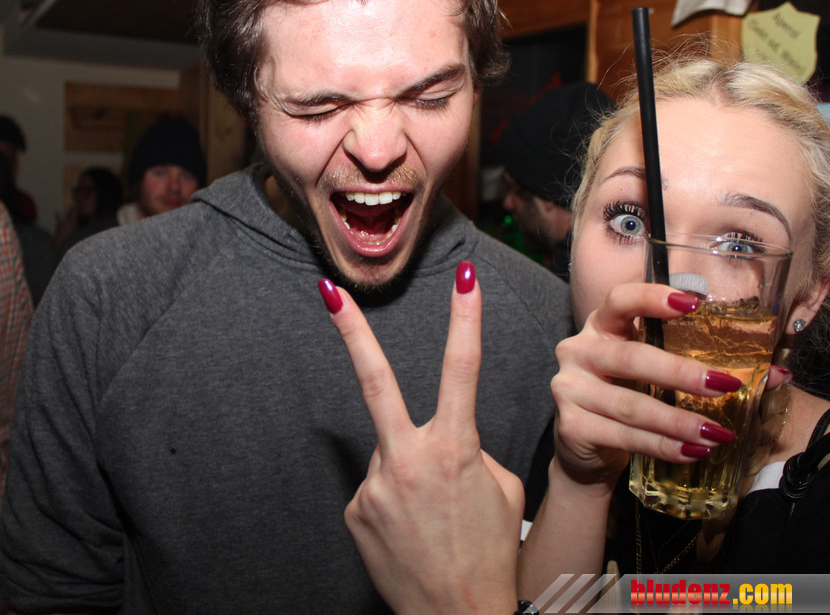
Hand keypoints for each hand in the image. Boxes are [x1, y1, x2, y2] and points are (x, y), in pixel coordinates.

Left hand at [321, 263, 520, 614]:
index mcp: (454, 448)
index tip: (463, 277)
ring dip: (409, 470)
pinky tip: (410, 531)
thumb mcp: (501, 489)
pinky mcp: (354, 511)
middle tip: (329, 290)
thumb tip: (441, 437)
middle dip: (352, 331)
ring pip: (389, 453)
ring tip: (430, 518)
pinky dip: (395, 500)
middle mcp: (407, 460)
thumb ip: (468, 448)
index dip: (465, 317)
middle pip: (375, 382)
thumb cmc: (490, 552)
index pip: (462, 368)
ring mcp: (375, 486)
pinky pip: (376, 487)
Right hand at [550, 283, 745, 487]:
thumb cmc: (630, 399)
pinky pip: (623, 436)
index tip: (693, 304)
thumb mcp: (658, 376)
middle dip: (681, 373)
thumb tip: (777, 374)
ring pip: (630, 404)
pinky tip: (690, 452)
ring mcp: (569, 388)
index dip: (652, 298)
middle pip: (631, 357)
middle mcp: (578, 350)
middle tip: (726, 386)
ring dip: (678, 420)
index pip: (620, 300)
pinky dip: (662, 446)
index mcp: (601, 326)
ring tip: (717, 433)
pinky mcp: (570, 425)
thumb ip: (704, 367)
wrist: (587, 451)